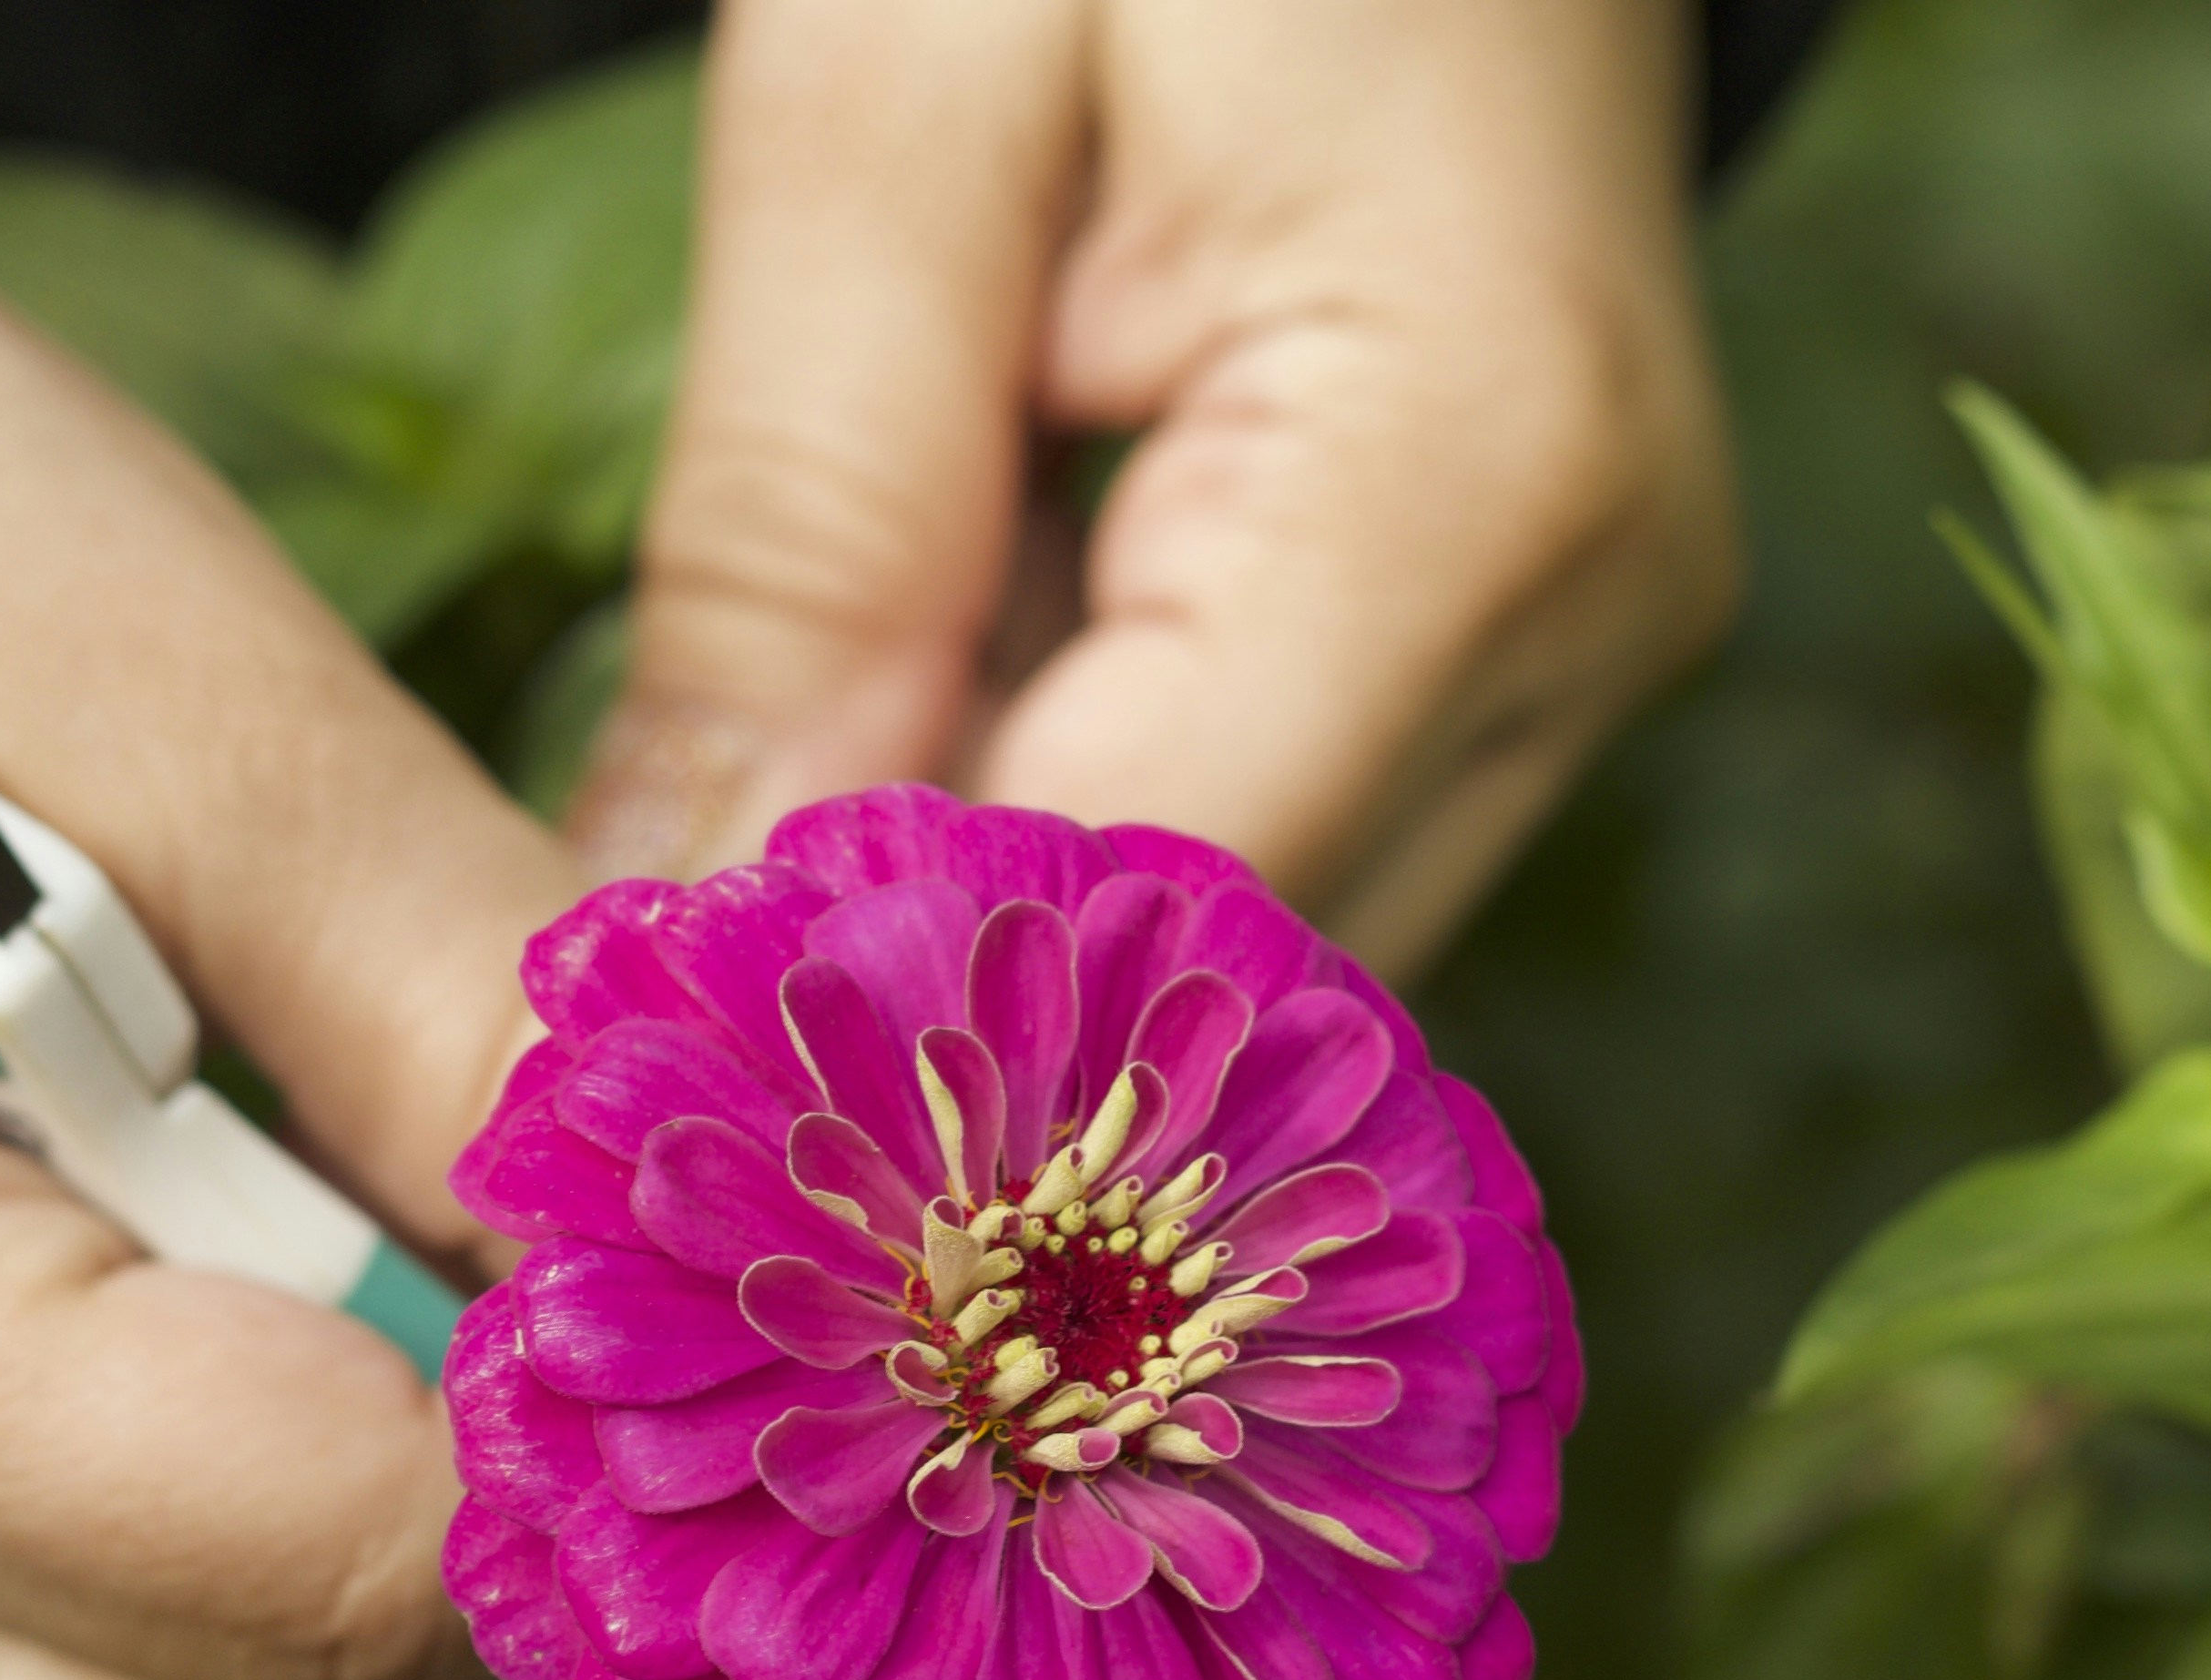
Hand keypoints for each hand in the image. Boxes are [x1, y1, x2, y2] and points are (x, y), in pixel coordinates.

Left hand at [574, 0, 1741, 974]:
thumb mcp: (894, 96)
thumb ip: (799, 529)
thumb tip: (683, 911)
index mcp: (1461, 484)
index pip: (1153, 899)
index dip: (889, 1023)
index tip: (636, 1053)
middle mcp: (1574, 620)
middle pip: (1211, 979)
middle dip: (923, 1010)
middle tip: (647, 995)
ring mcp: (1570, 638)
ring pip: (1238, 940)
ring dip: (988, 923)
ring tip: (764, 846)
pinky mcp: (1515, 625)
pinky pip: (1265, 818)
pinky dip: (1064, 816)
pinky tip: (912, 734)